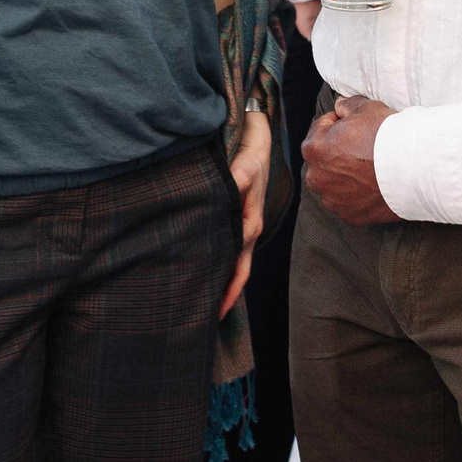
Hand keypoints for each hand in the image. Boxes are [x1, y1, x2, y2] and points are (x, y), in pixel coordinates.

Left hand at [218, 110, 270, 318]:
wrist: (257, 141)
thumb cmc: (250, 152)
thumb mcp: (246, 161)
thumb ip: (237, 176)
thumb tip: (228, 190)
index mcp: (250, 221)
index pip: (237, 259)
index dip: (225, 284)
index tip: (210, 304)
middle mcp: (248, 230)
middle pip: (237, 271)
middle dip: (224, 295)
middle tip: (204, 320)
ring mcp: (244, 229)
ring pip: (234, 266)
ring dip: (222, 286)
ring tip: (204, 310)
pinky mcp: (238, 225)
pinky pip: (230, 255)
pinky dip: (221, 271)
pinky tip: (207, 282)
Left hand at [300, 96, 401, 226]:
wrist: (415, 170)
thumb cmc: (388, 137)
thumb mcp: (367, 108)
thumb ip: (347, 105)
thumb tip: (340, 105)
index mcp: (314, 148)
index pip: (321, 128)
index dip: (340, 123)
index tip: (358, 126)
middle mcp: (317, 178)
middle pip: (325, 158)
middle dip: (339, 152)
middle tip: (365, 147)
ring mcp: (332, 200)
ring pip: (335, 183)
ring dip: (346, 175)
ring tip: (371, 168)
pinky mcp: (349, 216)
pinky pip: (348, 202)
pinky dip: (357, 195)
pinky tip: (374, 185)